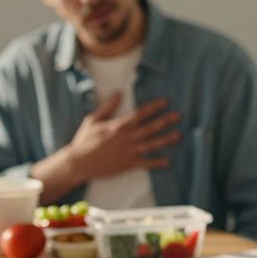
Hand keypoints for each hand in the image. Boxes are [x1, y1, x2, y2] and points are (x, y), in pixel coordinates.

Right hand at [65, 93, 181, 180]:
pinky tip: (168, 162)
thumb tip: (118, 93)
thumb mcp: (93, 120)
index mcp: (118, 126)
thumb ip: (108, 107)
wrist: (78, 163)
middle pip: (150, 128)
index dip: (153, 107)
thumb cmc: (84, 140)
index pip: (140, 114)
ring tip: (179, 135)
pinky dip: (157, 163)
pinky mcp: (128, 164)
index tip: (165, 102)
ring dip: (166, 140)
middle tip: (178, 115)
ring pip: (152, 144)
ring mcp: (129, 152)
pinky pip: (146, 163)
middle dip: (165, 121)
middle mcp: (126, 138)